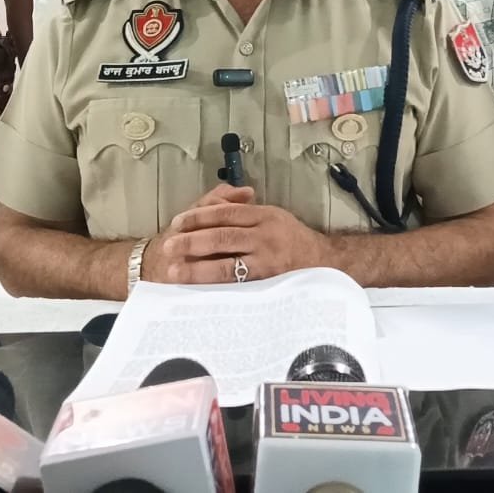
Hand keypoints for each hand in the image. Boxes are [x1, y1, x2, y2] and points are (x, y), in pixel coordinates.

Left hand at [147, 187, 328, 284]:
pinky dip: (216, 288)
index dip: (198, 217)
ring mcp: (267, 262)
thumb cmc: (293, 240)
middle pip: (221, 236)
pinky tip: (199, 290)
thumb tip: (214, 203)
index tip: (177, 223)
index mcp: (264, 215)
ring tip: (175, 271)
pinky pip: (238, 286)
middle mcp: (265, 236)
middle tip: (168, 246)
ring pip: (227, 264)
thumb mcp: (272, 215)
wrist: (325, 263)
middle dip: (191, 242)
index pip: (225, 213)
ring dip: (197, 269)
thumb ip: (243, 209)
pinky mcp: (268, 284)